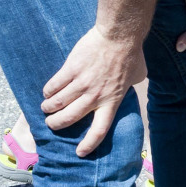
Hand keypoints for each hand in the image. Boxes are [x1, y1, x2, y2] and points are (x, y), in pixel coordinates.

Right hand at [41, 27, 145, 156]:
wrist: (120, 34)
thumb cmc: (131, 52)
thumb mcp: (138, 74)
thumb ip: (131, 85)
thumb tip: (130, 86)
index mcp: (112, 99)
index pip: (100, 129)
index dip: (89, 144)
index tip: (80, 152)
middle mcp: (95, 96)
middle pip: (68, 119)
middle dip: (56, 124)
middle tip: (52, 123)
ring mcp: (81, 83)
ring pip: (56, 104)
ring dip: (48, 108)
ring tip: (47, 107)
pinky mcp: (71, 70)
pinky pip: (53, 86)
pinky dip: (48, 91)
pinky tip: (48, 90)